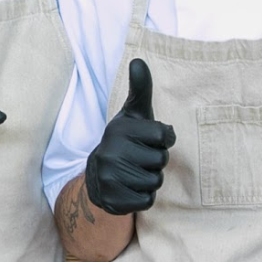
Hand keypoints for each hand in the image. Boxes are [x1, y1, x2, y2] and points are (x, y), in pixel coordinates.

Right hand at [85, 58, 174, 214]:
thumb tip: (138, 60)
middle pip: (161, 160)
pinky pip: (147, 201)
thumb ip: (140, 89)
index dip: (163, 140)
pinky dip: (143, 197)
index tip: (150, 139)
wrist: (97, 176)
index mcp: (119, 129)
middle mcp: (112, 152)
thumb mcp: (132, 114)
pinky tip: (130, 188)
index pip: (164, 137)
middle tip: (139, 158)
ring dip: (150, 179)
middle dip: (155, 161)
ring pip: (156, 181)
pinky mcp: (113, 200)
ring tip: (135, 172)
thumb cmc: (126, 140)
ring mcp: (110, 177)